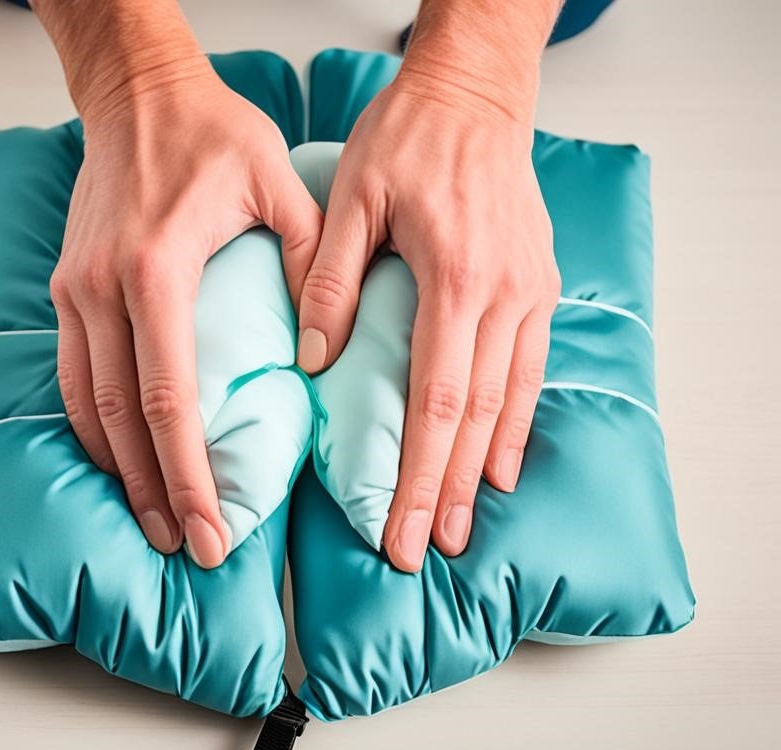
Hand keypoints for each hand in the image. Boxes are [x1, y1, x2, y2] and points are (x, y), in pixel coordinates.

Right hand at [48, 54, 320, 566]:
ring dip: (120, 472)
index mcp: (157, 270)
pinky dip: (92, 430)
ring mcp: (76, 291)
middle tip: (190, 548)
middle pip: (122, 418)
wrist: (138, 94)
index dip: (188, 472)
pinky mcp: (68, 289)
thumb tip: (320, 348)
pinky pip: (70, 377)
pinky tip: (119, 463)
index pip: (168, 397)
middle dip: (156, 492)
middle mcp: (103, 289)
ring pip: (87, 406)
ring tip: (155, 523)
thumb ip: (309, 261)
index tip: (210, 526)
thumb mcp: (278, 184)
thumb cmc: (211, 133)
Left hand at [292, 10, 559, 571]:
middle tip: (424, 552)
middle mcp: (502, 295)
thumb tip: (314, 361)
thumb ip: (331, 280)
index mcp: (452, 277)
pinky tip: (499, 465)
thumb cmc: (408, 139)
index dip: (417, 474)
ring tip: (462, 528)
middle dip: (446, 492)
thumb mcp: (353, 196)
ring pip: (508, 401)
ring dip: (482, 471)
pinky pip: (532, 369)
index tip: (399, 529)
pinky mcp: (538, 285)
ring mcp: (528, 292)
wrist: (474, 95)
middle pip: (473, 416)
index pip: (434, 400)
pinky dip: (515, 424)